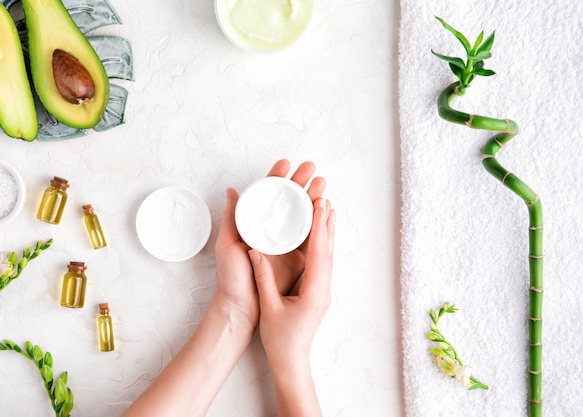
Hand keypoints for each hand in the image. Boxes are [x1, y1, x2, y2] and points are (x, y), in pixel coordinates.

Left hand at [213, 159, 326, 331]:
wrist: (243, 307)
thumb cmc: (232, 278)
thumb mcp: (227, 244)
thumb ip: (232, 218)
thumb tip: (232, 191)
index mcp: (256, 225)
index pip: (268, 195)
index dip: (278, 178)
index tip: (286, 163)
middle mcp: (273, 231)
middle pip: (290, 202)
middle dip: (302, 182)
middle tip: (312, 168)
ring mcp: (287, 244)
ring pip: (303, 215)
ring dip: (314, 198)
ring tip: (323, 183)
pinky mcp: (299, 258)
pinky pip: (311, 238)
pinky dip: (320, 222)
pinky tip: (327, 208)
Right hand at [249, 196, 335, 367]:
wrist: (291, 361)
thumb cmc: (280, 339)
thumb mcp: (269, 306)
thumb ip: (263, 278)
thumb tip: (255, 251)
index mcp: (314, 291)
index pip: (318, 253)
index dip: (318, 227)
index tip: (320, 206)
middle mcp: (323, 289)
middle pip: (326, 250)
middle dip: (325, 223)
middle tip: (324, 198)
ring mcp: (323, 291)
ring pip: (327, 255)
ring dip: (326, 232)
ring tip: (326, 210)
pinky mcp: (318, 293)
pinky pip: (323, 263)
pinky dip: (322, 245)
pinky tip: (320, 236)